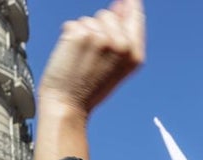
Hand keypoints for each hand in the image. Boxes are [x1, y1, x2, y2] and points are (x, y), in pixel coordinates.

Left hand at [37, 0, 145, 117]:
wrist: (67, 106)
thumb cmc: (88, 90)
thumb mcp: (115, 67)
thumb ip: (122, 37)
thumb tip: (120, 5)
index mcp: (134, 55)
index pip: (135, 16)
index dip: (130, 4)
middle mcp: (121, 44)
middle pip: (108, 15)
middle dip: (97, 28)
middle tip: (90, 56)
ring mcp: (101, 38)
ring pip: (90, 19)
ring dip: (82, 34)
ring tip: (80, 59)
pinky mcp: (81, 35)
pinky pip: (73, 24)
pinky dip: (68, 37)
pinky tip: (69, 56)